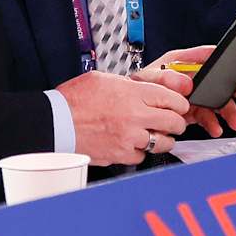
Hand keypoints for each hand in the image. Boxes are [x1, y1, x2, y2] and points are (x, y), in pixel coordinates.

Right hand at [54, 70, 188, 164]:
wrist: (56, 122)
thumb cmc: (76, 99)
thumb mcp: (107, 79)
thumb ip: (133, 84)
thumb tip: (151, 87)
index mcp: (134, 93)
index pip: (174, 99)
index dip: (180, 103)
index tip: (178, 106)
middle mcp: (135, 116)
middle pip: (175, 123)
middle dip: (176, 122)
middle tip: (171, 121)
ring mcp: (129, 138)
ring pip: (164, 142)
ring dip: (162, 138)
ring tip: (154, 133)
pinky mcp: (121, 155)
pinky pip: (142, 156)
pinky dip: (140, 151)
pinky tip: (132, 143)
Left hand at [145, 44, 235, 137]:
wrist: (130, 111)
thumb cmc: (138, 87)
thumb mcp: (149, 78)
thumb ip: (166, 78)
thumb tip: (186, 83)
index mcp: (183, 62)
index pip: (212, 57)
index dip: (230, 62)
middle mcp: (191, 77)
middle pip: (221, 81)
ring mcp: (193, 95)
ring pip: (218, 101)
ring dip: (229, 112)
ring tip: (234, 122)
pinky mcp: (191, 111)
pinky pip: (208, 116)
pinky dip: (214, 124)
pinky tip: (217, 128)